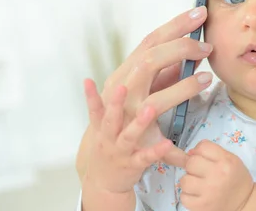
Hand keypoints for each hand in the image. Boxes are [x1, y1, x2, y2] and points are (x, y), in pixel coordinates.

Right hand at [77, 6, 213, 180]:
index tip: (199, 13)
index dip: (176, 25)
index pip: (151, 42)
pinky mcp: (131, 152)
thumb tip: (194, 54)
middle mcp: (122, 94)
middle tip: (208, 46)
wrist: (101, 163)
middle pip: (149, 62)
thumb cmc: (126, 119)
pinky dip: (159, 145)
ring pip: (151, 100)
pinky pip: (146, 147)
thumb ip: (167, 74)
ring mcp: (124, 122)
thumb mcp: (144, 92)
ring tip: (204, 79)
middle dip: (180, 48)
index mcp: (125, 75)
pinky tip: (173, 142)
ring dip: (179, 89)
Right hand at [83, 79, 177, 194]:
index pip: (96, 108)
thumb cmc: (111, 145)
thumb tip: (139, 72)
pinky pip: (145, 156)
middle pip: (110, 118)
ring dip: (138, 123)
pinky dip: (155, 150)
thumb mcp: (110, 126)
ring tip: (149, 110)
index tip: (88, 81)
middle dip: (115, 103)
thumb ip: (118, 104)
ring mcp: (120, 151)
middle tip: (121, 87)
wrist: (103, 183)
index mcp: (103, 126)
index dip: (91, 95)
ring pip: (128, 136)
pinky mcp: (133, 164)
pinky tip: (167, 143)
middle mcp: (109, 138)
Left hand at [180, 140, 255, 210]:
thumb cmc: (235, 177)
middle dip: (193, 166)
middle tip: (201, 172)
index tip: (203, 158)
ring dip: (189, 181)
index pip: (202, 146)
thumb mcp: (229, 159)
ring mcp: (208, 193)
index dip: (199, 151)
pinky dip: (188, 195)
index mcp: (226, 161)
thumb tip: (188, 153)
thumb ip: (210, 151)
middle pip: (190, 162)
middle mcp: (217, 175)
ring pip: (184, 180)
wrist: (244, 202)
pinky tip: (198, 195)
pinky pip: (183, 196)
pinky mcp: (201, 207)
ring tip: (199, 184)